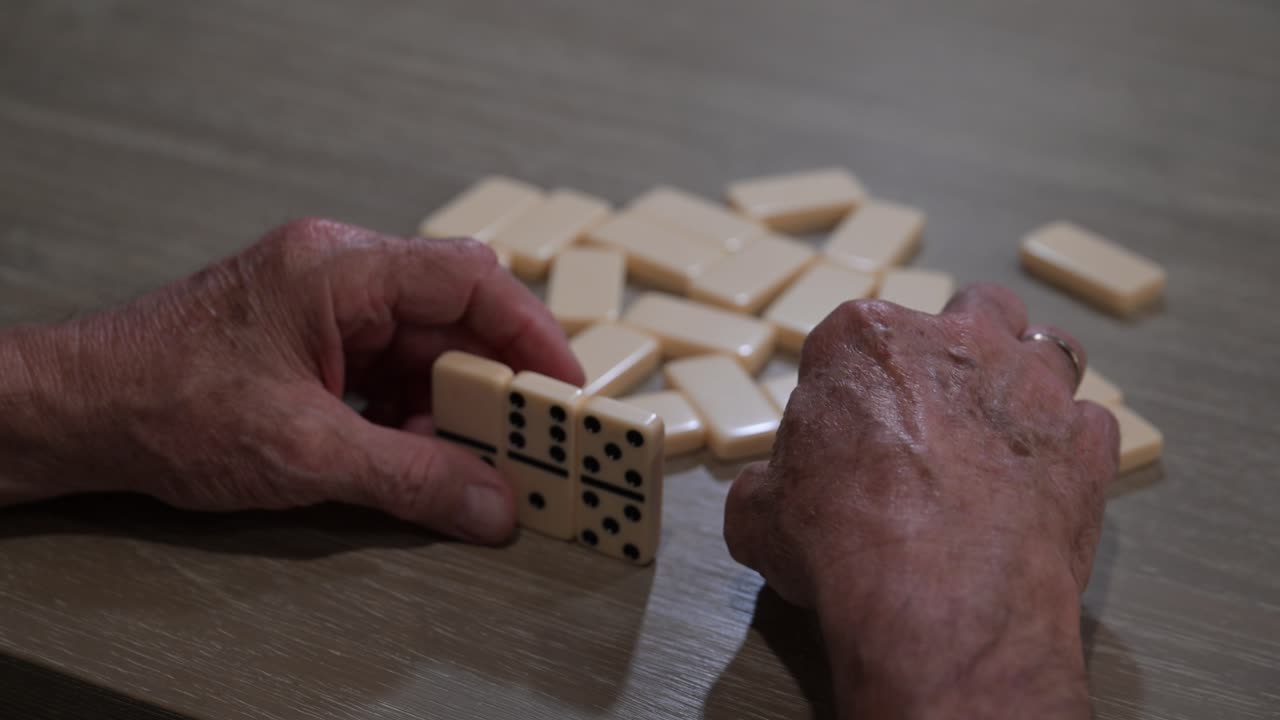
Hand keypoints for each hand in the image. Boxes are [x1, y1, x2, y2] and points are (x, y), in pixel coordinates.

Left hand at [0, 219, 581, 543]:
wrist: (74, 412)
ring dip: (449, 404)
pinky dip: (410, 412)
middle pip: (450, 314)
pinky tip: (415, 454)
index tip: (565, 389)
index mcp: (340, 268)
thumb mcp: (306, 451)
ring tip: (473, 461)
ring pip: (420, 346)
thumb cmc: (164, 404)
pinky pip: (385, 368)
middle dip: (492, 381)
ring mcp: (322, 306)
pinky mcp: (309, 342)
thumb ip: (413, 477)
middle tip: (529, 438)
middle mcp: (337, 273)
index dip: (530, 335)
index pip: (468, 282)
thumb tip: (495, 506)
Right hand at [724, 284, 1118, 717]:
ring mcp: (1030, 387)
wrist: (936, 602)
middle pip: (971, 311)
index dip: (856, 379)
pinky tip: (1044, 486)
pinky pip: (1089, 428)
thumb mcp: (761, 519)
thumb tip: (764, 502)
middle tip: (941, 404)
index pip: (857, 333)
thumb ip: (764, 491)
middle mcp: (954, 341)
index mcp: (863, 340)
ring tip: (1006, 433)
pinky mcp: (1085, 443)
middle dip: (961, 347)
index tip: (853, 420)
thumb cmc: (843, 543)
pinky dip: (1070, 450)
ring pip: (1047, 349)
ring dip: (1028, 382)